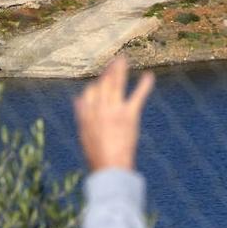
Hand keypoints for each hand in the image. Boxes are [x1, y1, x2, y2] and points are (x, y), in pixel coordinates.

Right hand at [73, 56, 153, 172]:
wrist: (110, 168)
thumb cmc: (97, 156)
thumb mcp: (84, 134)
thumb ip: (82, 114)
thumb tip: (77, 98)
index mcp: (86, 113)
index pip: (90, 91)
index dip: (96, 85)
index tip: (102, 82)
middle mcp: (98, 108)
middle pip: (103, 83)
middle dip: (108, 71)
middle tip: (114, 62)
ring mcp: (113, 110)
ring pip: (116, 84)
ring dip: (120, 70)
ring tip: (123, 59)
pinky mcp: (129, 115)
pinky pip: (137, 96)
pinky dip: (144, 86)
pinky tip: (150, 76)